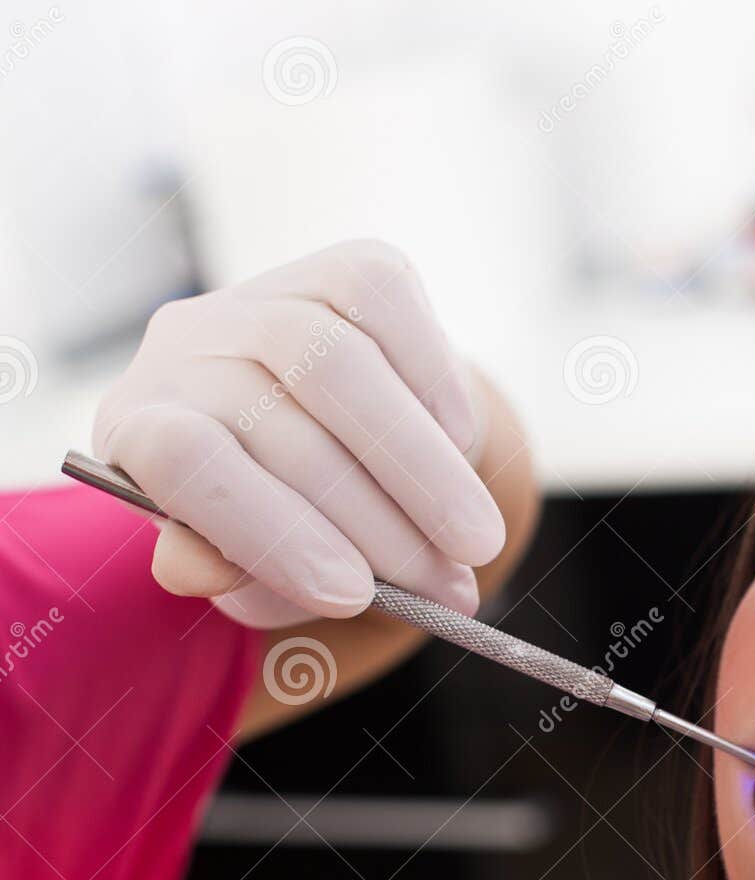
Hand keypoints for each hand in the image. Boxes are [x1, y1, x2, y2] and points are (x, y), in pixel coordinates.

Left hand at [94, 241, 506, 628]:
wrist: (351, 456)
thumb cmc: (291, 529)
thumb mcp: (253, 573)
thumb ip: (234, 574)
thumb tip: (200, 569)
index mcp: (141, 431)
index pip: (181, 459)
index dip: (270, 529)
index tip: (352, 596)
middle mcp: (186, 350)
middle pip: (281, 422)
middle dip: (382, 526)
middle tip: (447, 593)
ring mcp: (261, 299)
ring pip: (337, 361)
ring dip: (424, 469)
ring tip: (474, 543)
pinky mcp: (338, 270)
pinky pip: (385, 305)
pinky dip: (436, 388)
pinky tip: (461, 448)